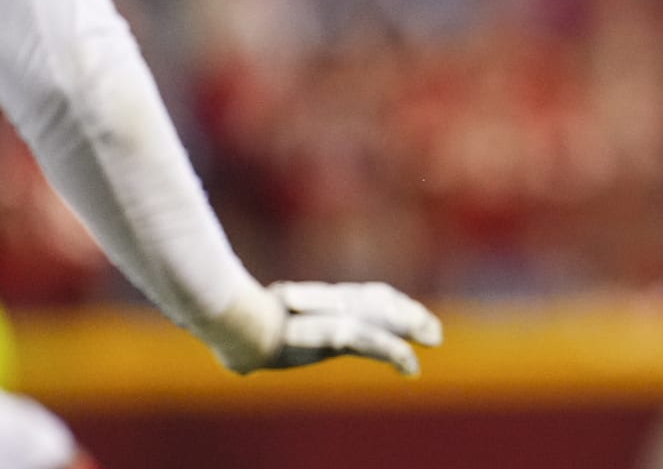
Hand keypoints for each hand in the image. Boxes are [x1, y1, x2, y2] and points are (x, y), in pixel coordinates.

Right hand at [213, 280, 442, 376]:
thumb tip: (232, 363)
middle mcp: (328, 304)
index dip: (387, 303)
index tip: (406, 311)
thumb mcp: (245, 336)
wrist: (229, 322)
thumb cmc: (229, 328)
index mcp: (314, 300)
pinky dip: (395, 354)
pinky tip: (411, 367)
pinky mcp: (334, 334)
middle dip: (408, 314)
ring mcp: (332, 317)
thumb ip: (250, 347)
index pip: (359, 296)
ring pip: (383, 319)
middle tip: (433, 330)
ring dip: (411, 328)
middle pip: (378, 302)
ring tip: (434, 339)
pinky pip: (373, 343)